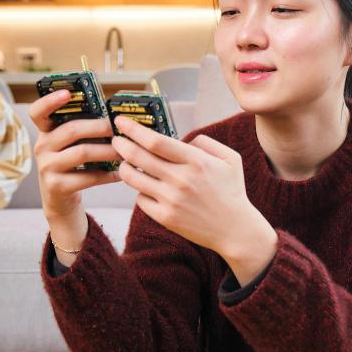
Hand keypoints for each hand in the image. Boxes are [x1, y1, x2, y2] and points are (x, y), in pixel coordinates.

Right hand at [28, 90, 121, 221]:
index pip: (37, 112)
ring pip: (82, 153)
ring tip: (124, 150)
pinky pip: (88, 177)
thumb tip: (114, 114)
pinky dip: (108, 175)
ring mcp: (47, 167)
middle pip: (72, 130)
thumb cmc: (71, 165)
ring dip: (108, 150)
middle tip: (119, 127)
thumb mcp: (69, 145)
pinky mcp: (57, 186)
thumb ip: (82, 129)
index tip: (67, 93)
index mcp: (45, 132)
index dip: (50, 101)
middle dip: (100, 127)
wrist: (59, 201)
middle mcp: (41, 147)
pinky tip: (120, 173)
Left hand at [111, 115, 276, 269]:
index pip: (156, 142)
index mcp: (196, 161)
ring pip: (133, 179)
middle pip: (138, 157)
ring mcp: (171, 201)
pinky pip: (141, 199)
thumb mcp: (229, 159)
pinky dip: (140, 191)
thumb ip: (205, 142)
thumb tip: (180, 139)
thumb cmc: (232, 191)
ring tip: (125, 163)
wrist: (235, 230)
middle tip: (115, 140)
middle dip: (121, 145)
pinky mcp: (165, 218)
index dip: (134, 130)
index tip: (122, 121)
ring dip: (124, 168)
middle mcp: (181, 180)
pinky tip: (146, 188)